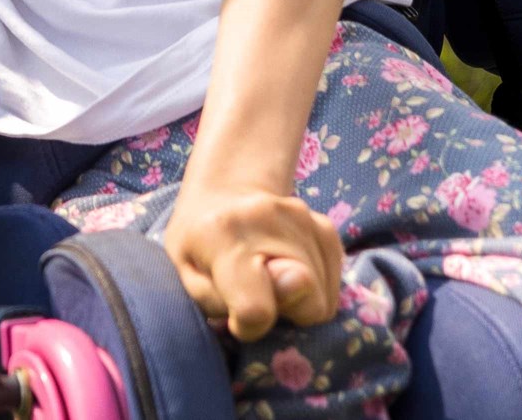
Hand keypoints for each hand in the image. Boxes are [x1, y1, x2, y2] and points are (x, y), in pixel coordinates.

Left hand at [158, 177, 348, 339]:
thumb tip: (293, 288)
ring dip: (298, 304)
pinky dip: (314, 293)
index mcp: (222, 233)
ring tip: (267, 280)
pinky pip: (333, 289)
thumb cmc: (197, 247)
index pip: (255, 308)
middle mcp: (270, 217)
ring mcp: (305, 219)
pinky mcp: (327, 228)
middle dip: (284, 312)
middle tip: (255, 292)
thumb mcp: (188, 278)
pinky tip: (288, 273)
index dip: (247, 325)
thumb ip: (221, 298)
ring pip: (323, 302)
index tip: (235, 314)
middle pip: (306, 306)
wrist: (223, 197)